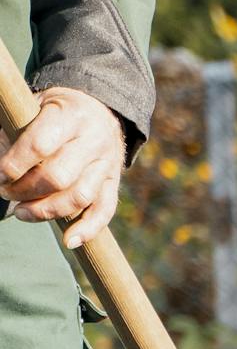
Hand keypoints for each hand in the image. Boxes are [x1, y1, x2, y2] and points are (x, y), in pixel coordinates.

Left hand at [0, 88, 126, 248]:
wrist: (99, 110)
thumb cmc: (54, 111)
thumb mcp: (34, 107)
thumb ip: (14, 132)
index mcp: (70, 116)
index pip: (40, 146)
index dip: (14, 165)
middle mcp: (94, 140)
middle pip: (59, 176)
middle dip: (25, 191)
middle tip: (6, 192)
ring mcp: (107, 163)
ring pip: (79, 197)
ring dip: (46, 211)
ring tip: (22, 213)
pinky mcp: (114, 182)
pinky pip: (104, 210)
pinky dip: (88, 229)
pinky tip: (69, 241)